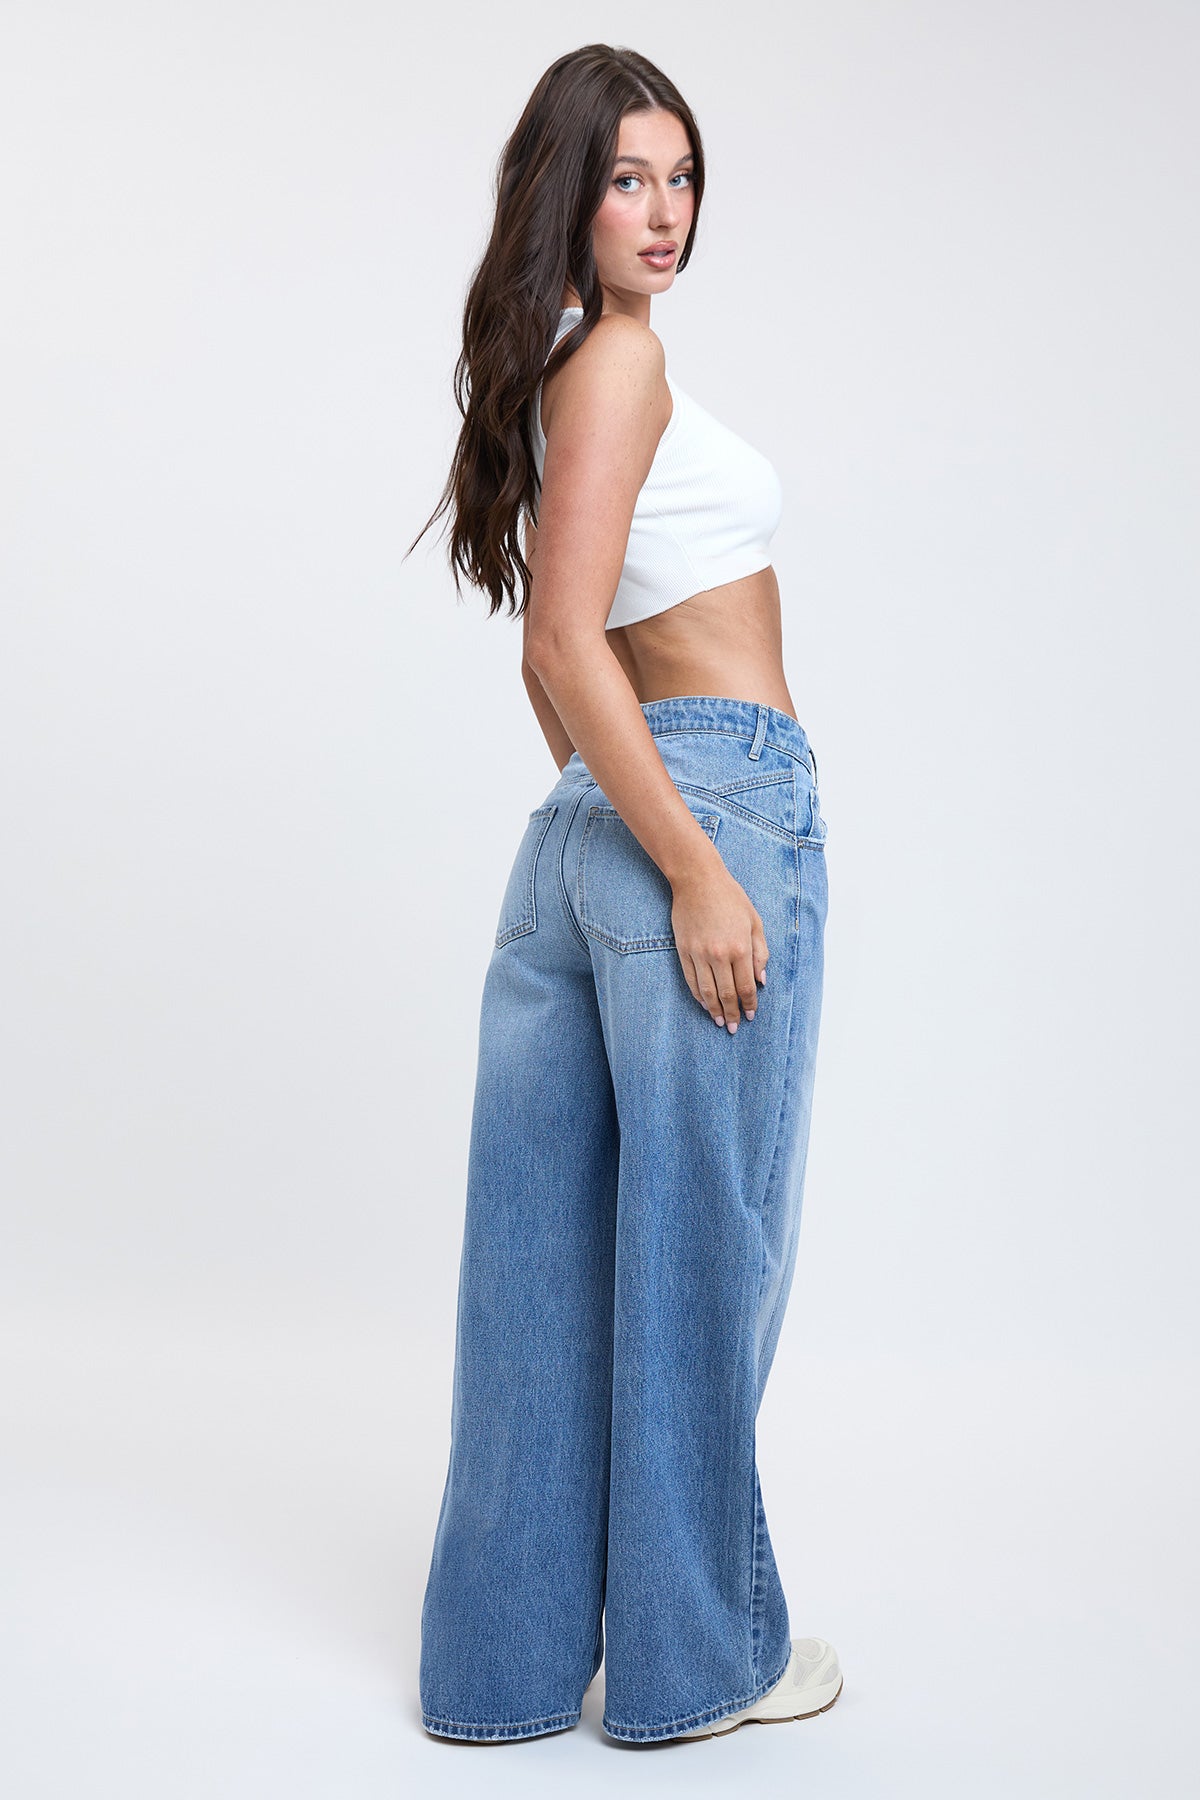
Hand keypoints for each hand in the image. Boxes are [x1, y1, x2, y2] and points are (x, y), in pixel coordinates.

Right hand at [670, 860, 767, 1033]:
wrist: (698, 880)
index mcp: (741, 948)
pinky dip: (697, 995)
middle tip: (733, 1027)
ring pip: (707, 991)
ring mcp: (699, 954)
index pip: (746, 986)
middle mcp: (720, 955)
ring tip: (718, 1021)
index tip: (750, 1015)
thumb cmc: (731, 898)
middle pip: (727, 993)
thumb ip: (761, 953)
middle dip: (731, 1013)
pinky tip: (703, 1003)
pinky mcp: (684, 950)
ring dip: (714, 1009)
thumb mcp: (755, 922)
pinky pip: (691, 979)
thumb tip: (762, 980)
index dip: (749, 1004)